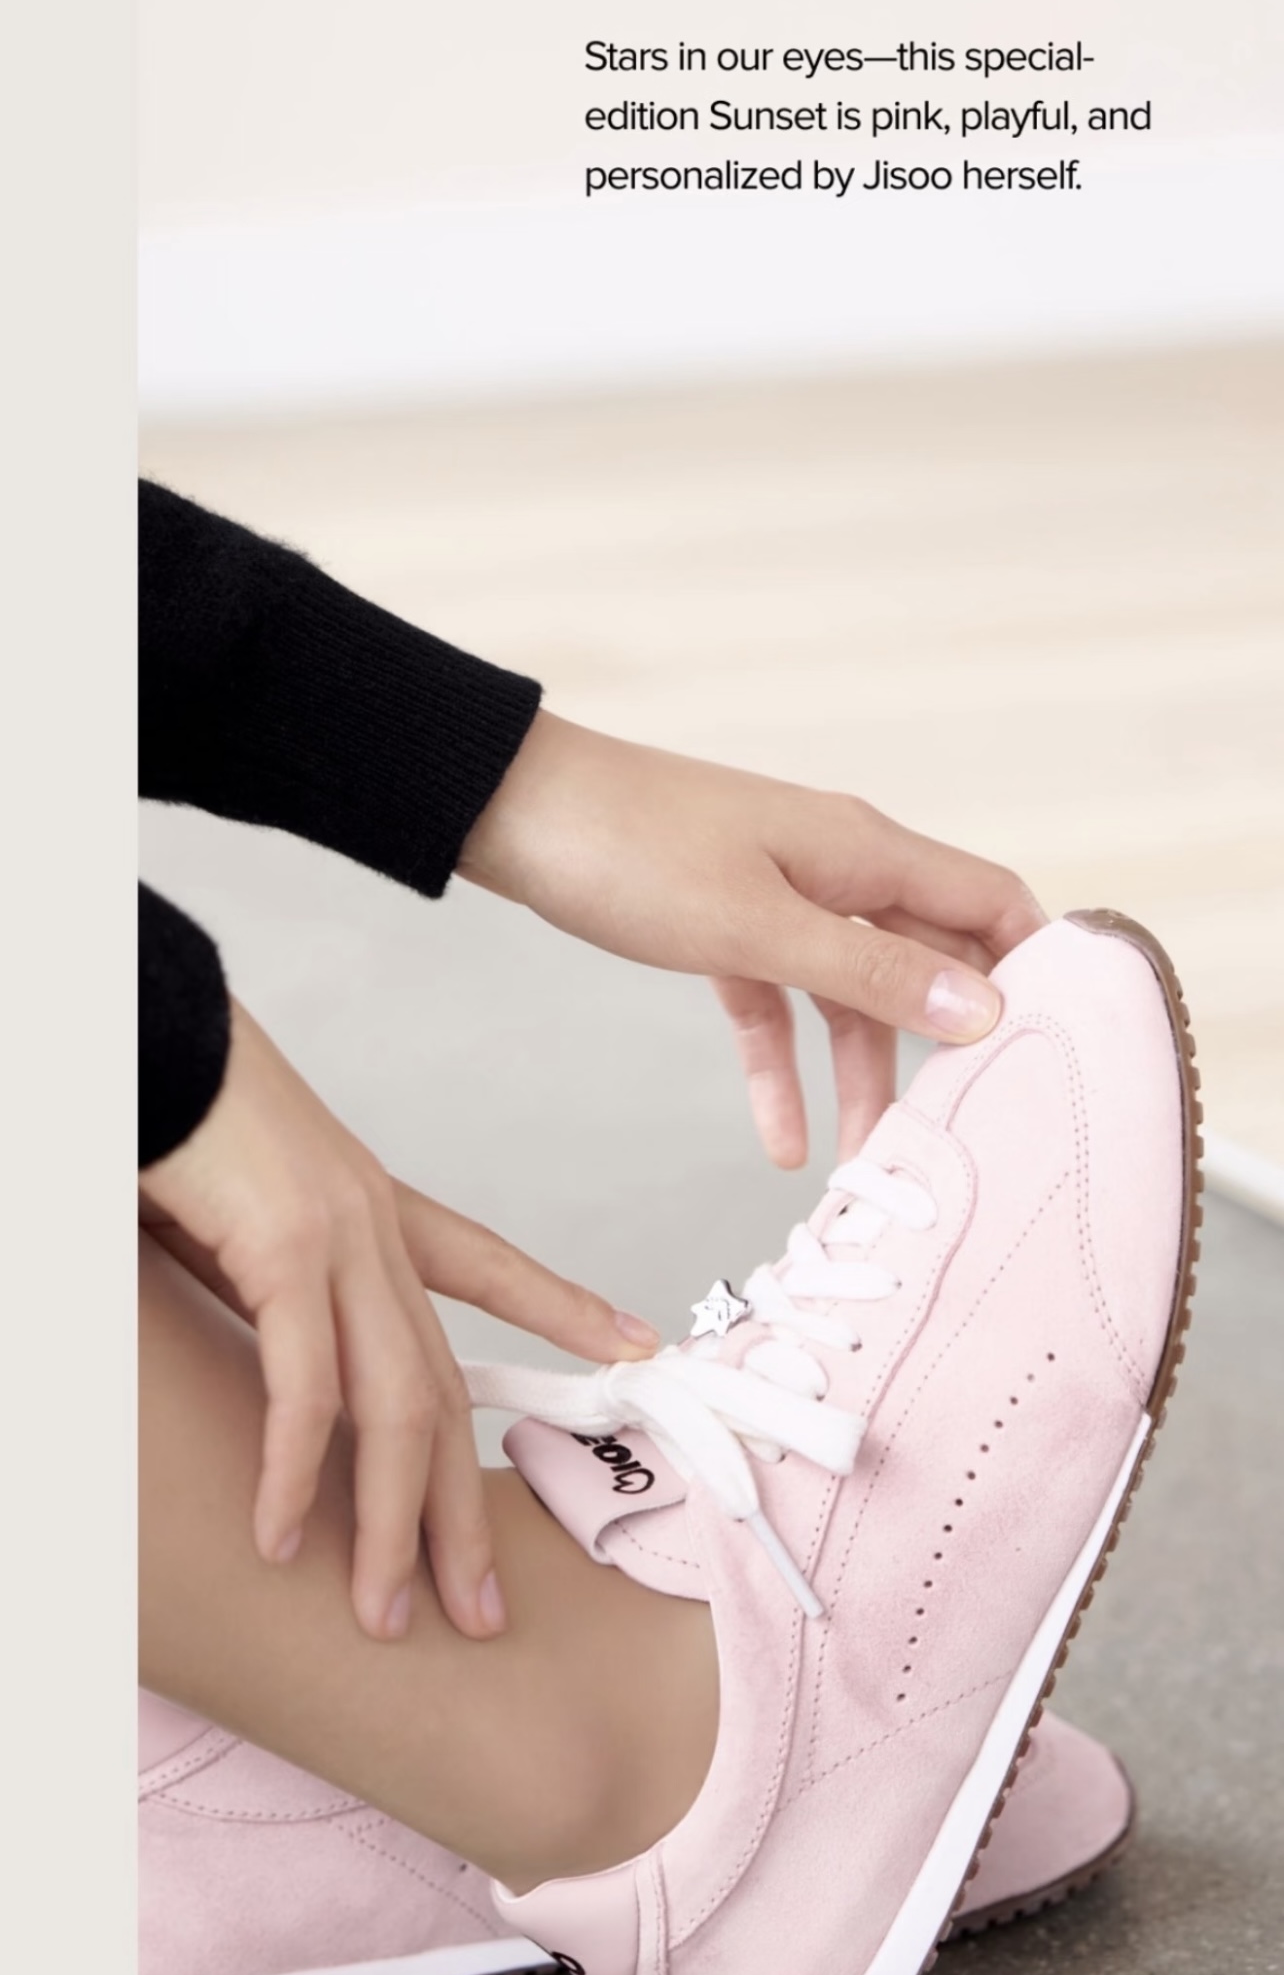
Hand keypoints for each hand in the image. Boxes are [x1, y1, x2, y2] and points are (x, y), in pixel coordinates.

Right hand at [139, 998, 659, 1641]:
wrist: (145, 1036)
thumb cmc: (177, 1118)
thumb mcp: (235, 1215)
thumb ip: (266, 1285)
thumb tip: (268, 1353)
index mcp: (372, 1209)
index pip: (490, 1266)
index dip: (566, 1309)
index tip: (639, 1346)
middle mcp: (375, 1225)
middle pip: (443, 1388)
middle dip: (462, 1510)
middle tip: (480, 1611)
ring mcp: (340, 1236)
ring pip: (396, 1406)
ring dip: (393, 1523)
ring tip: (390, 1614)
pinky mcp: (286, 1247)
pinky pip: (307, 1386)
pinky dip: (298, 1470)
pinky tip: (285, 1535)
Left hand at [459, 713, 1045, 1167]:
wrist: (511, 811)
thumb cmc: (630, 850)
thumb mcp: (760, 928)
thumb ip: (870, 974)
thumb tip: (982, 1008)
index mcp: (866, 851)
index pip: (991, 902)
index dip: (1037, 967)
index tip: (1060, 1046)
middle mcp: (839, 868)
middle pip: (929, 960)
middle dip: (950, 1045)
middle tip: (969, 1130)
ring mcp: (782, 894)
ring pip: (852, 995)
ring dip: (862, 1076)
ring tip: (868, 1163)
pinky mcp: (724, 922)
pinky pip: (779, 1002)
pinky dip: (784, 1067)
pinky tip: (781, 1139)